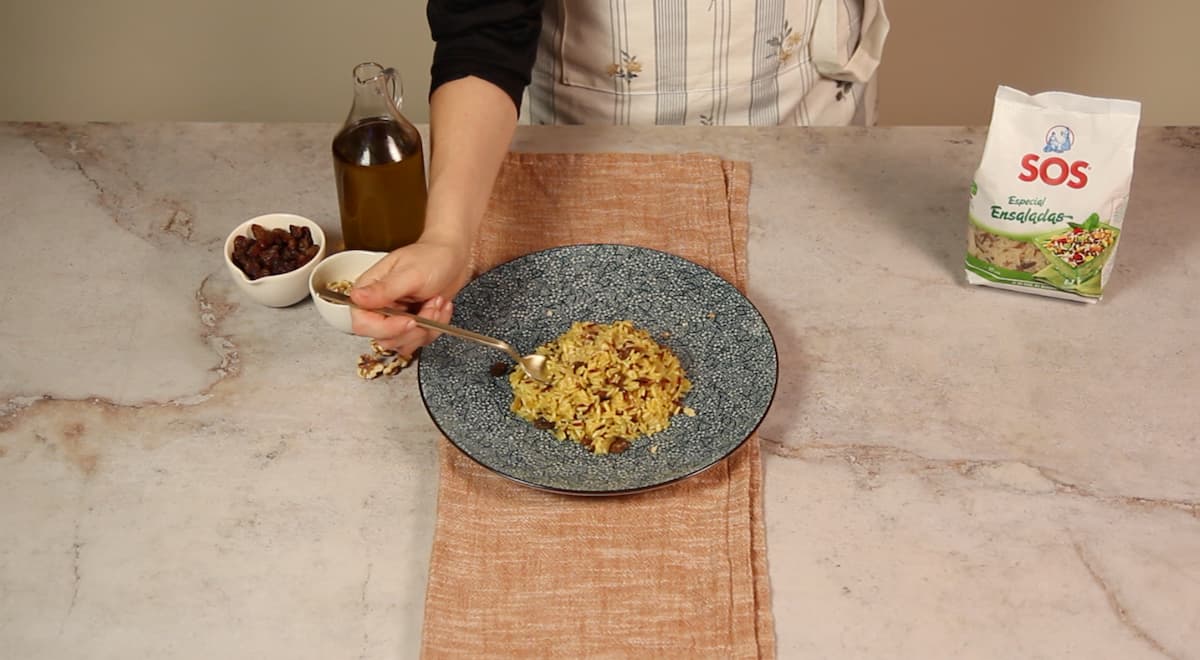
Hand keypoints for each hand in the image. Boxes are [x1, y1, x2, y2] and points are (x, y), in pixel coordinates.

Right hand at [348, 236, 471, 356]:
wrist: (454, 258)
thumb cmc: (432, 257)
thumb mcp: (410, 273)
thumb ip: (383, 289)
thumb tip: (357, 298)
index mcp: (369, 290)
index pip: (363, 323)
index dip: (386, 328)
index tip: (409, 321)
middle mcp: (379, 306)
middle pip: (384, 339)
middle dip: (414, 328)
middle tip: (430, 306)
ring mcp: (395, 318)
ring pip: (403, 344)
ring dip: (427, 328)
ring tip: (436, 304)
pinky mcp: (411, 325)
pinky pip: (419, 341)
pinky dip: (435, 329)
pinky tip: (440, 309)